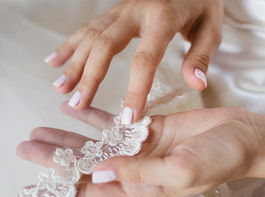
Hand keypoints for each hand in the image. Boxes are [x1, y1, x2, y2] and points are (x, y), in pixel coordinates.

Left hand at [17, 104, 264, 196]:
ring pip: (92, 144)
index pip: (91, 195)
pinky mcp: (143, 129)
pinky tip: (71, 110)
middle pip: (83, 166)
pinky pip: (111, 123)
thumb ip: (139, 173)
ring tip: (38, 131)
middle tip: (26, 148)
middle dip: (54, 159)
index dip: (61, 193)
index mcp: (139, 188)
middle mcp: (132, 170)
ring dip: (66, 138)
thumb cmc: (217, 159)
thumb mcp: (180, 171)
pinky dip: (90, 117)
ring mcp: (136, 149)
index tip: (34, 190)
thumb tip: (97, 176)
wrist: (240, 137)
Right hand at [44, 0, 222, 122]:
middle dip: (89, 77)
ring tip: (60, 88)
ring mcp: (120, 10)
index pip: (145, 59)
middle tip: (77, 103)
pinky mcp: (113, 12)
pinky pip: (87, 28)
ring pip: (90, 36)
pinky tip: (54, 60)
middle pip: (105, 46)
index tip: (128, 118)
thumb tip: (195, 84)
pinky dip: (69, 45)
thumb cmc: (201, 5)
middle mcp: (135, 11)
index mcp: (162, 18)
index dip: (135, 90)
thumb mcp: (210, 28)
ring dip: (73, 63)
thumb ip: (201, 56)